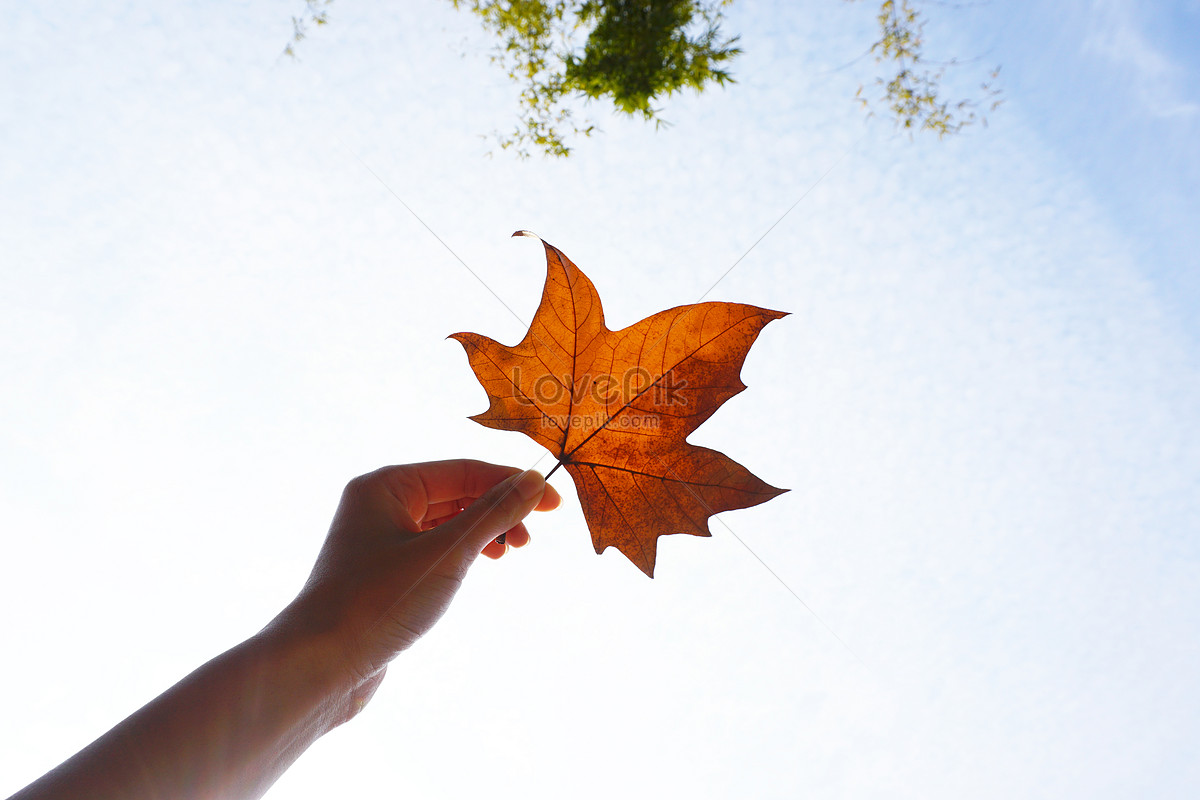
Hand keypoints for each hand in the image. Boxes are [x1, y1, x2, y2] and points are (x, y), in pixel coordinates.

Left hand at [276, 460, 560, 694]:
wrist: (319, 665)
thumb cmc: (378, 601)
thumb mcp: (447, 554)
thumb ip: (493, 514)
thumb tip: (534, 482)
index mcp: (386, 485)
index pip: (463, 470)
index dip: (512, 483)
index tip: (554, 503)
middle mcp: (377, 504)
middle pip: (454, 493)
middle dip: (496, 510)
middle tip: (528, 538)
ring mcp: (377, 540)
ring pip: (444, 523)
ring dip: (481, 532)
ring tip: (507, 552)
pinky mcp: (380, 574)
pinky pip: (431, 549)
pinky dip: (460, 554)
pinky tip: (477, 567)